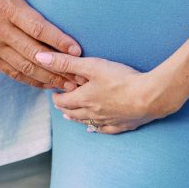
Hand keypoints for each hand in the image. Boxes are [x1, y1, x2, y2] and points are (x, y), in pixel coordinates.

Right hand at [0, 0, 81, 90]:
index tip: (77, 49)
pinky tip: (45, 83)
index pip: (37, 27)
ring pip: (25, 67)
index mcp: (6, 7)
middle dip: (60, 65)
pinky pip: (11, 72)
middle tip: (81, 74)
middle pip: (34, 53)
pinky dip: (30, 80)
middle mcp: (0, 30)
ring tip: (69, 86)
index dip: (58, 39)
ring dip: (48, 78)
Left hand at [36, 51, 165, 133]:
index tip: (54, 92)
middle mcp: (92, 114)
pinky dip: (96, 128)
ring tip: (70, 116)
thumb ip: (66, 62)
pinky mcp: (122, 125)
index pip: (62, 102)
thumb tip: (39, 57)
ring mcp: (107, 122)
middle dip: (64, 107)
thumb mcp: (91, 66)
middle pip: (73, 113)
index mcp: (83, 100)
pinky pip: (104, 130)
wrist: (149, 97)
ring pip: (86, 122)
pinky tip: (94, 128)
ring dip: (76, 118)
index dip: (56, 97)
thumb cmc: (120, 79)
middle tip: (60, 103)